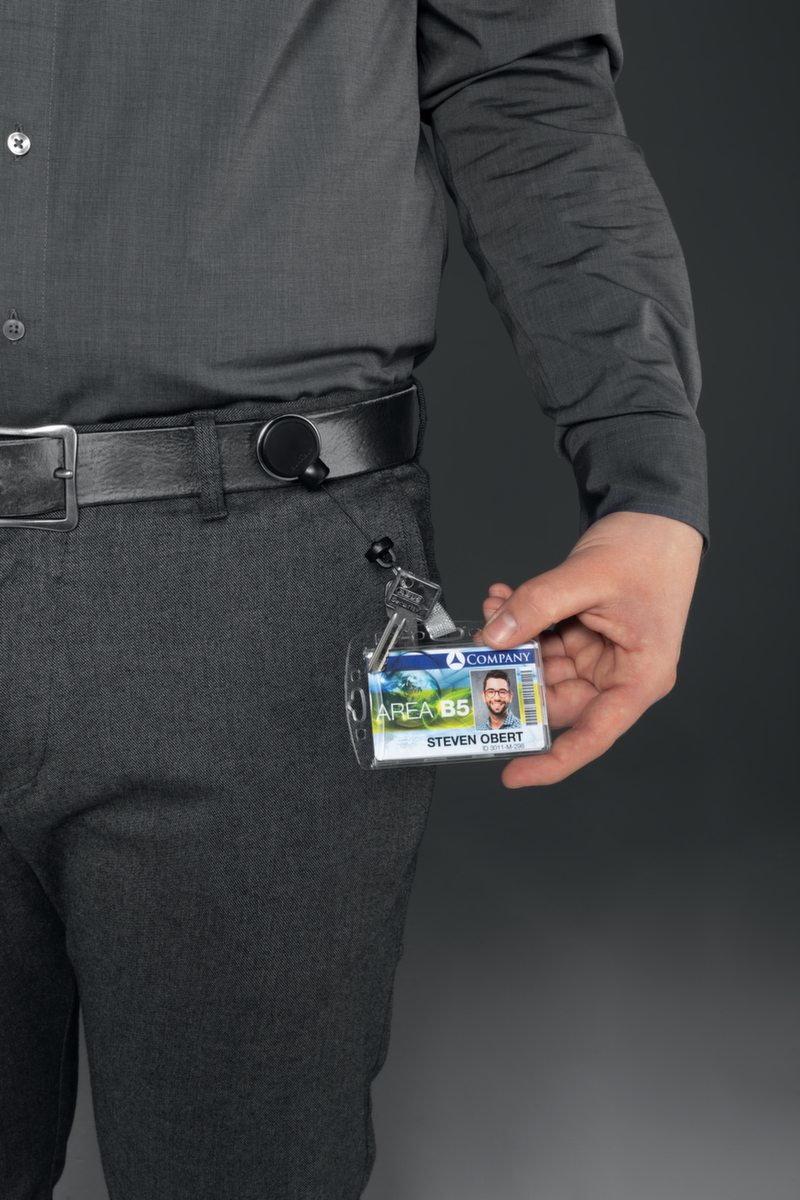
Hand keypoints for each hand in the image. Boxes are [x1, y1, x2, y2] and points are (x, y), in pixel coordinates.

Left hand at [480, 512, 702, 786]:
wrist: (656, 513)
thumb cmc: (651, 550)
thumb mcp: (587, 578)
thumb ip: (536, 606)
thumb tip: (494, 633)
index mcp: (640, 677)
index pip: (593, 734)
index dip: (552, 761)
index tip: (513, 772)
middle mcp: (620, 674)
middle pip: (557, 699)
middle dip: (515, 678)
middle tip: (478, 661)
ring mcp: (599, 655)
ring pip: (542, 668)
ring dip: (512, 642)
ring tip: (492, 611)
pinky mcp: (584, 635)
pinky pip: (543, 640)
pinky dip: (520, 622)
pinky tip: (503, 600)